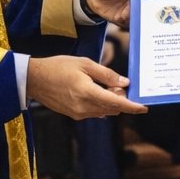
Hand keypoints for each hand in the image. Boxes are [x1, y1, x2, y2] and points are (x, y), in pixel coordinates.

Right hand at [28, 54, 148, 119]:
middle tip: (122, 86)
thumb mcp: (85, 63)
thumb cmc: (58, 67)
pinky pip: (93, 112)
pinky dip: (100, 105)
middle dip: (121, 100)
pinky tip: (98, 92)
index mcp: (88, 93)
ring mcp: (78, 113)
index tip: (145, 108)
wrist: (34, 79)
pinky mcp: (73, 115)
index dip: (132, 107)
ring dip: (111, 102)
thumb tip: (124, 83)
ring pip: (104, 111)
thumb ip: (106, 74)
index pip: (117, 103)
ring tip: (109, 87)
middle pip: (112, 108)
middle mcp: (84, 107)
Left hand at [83, 0, 154, 25]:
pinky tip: (124, 22)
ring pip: (142, 16)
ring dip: (137, 18)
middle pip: (149, 4)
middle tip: (139, 12)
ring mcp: (134, 7)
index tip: (145, 1)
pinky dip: (130, 25)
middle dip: (146, 9)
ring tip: (128, 17)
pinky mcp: (127, 18)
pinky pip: (133, 24)